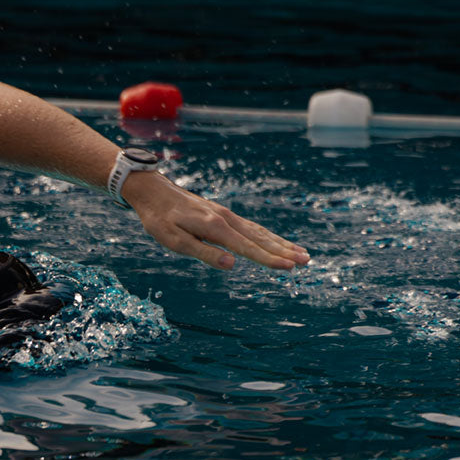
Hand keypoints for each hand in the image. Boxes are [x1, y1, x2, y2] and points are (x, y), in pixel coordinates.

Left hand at [121, 172, 308, 270]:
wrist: (153, 191)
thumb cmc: (160, 219)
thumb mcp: (175, 241)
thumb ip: (204, 253)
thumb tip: (231, 265)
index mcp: (214, 227)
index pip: (247, 248)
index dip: (268, 259)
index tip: (288, 268)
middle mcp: (225, 219)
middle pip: (260, 238)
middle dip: (284, 251)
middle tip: (306, 261)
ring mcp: (225, 215)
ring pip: (258, 231)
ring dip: (280, 243)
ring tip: (301, 253)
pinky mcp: (222, 215)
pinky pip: (250, 227)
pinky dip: (267, 235)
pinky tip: (275, 242)